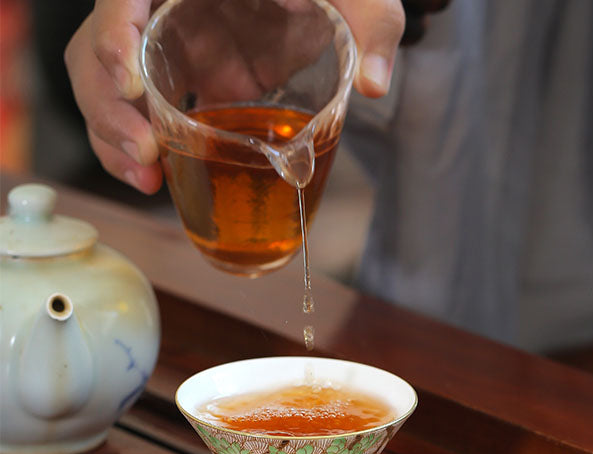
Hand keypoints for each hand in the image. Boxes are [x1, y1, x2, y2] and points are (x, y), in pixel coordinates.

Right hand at [64, 0, 404, 193]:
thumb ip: (371, 23)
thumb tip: (373, 85)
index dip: (115, 31)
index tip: (132, 79)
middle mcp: (169, 8)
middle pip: (100, 48)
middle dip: (109, 105)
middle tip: (144, 152)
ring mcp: (175, 47)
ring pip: (112, 86)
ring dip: (116, 136)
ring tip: (148, 179)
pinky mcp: (189, 81)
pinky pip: (147, 114)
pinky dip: (146, 149)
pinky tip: (160, 178)